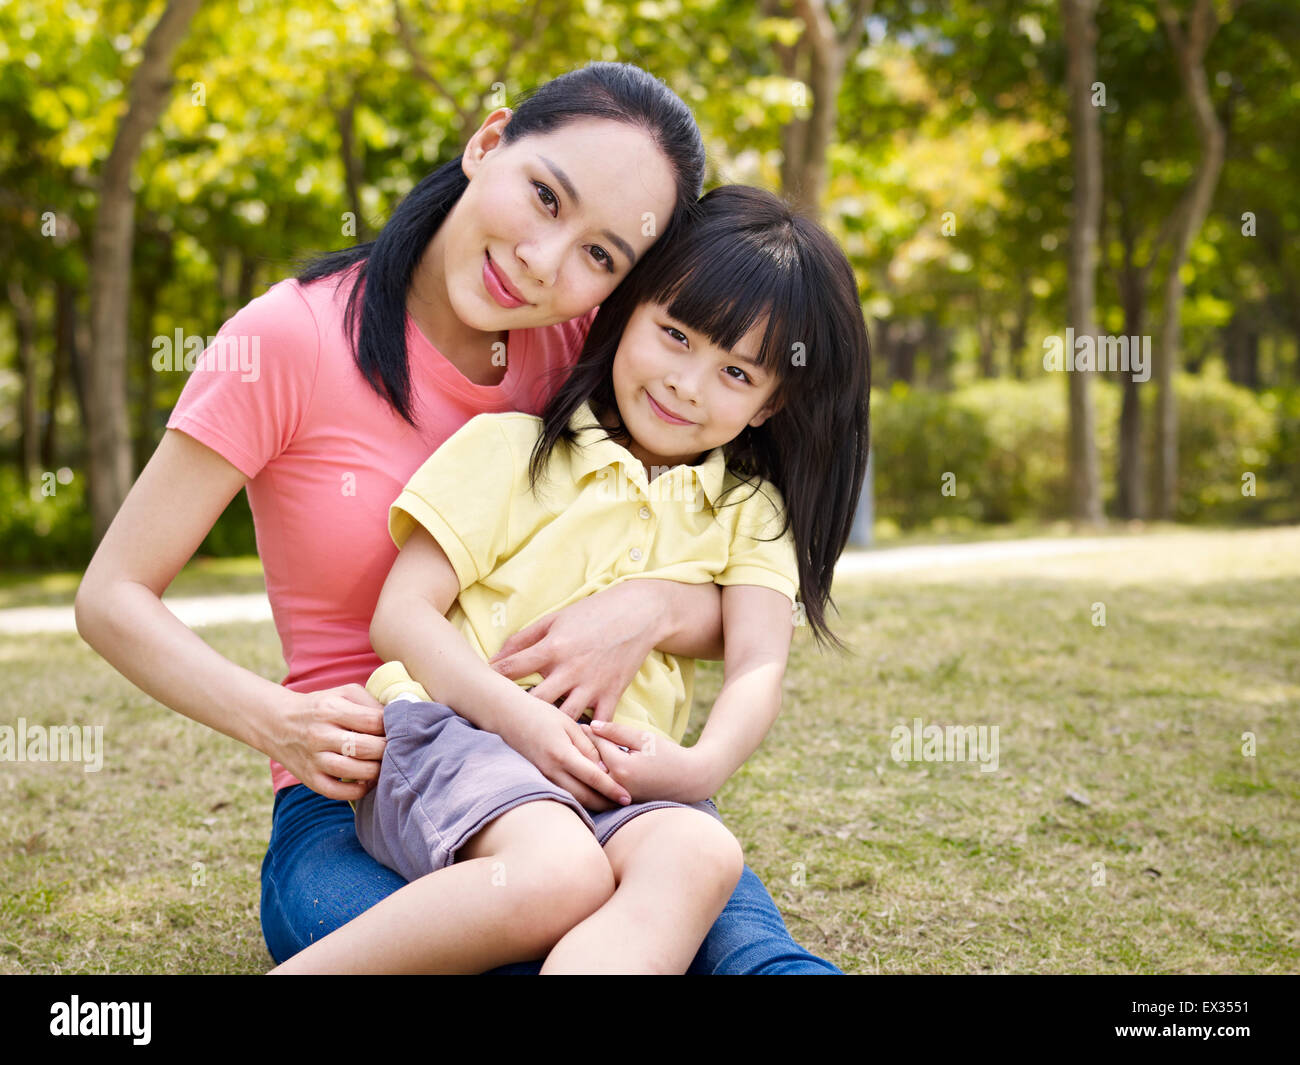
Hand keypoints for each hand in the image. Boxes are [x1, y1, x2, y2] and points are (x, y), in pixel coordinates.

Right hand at [274, 685, 386, 801]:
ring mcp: (314, 759)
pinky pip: (337, 792)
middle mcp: (321, 735)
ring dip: (376, 771)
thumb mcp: (343, 693)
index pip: (373, 721)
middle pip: (367, 748)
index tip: (397, 730)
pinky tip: (366, 782)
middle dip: (388, 750)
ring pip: (354, 771)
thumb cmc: (320, 707)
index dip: (391, 727)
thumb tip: (397, 718)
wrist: (277, 722)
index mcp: (331, 710)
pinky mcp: (309, 778)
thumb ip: (370, 703)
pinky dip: (357, 791)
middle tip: (395, 749)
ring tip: (383, 765)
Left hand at [488, 582, 665, 722]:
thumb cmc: (592, 614)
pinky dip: (586, 736)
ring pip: (563, 719)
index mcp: (553, 648)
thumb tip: (495, 659)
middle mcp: (570, 670)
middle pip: (534, 702)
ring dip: (550, 728)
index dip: (492, 680)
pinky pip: (597, 725)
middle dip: (517, 712)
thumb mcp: (554, 619)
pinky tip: (574, 742)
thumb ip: (523, 639)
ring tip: (536, 735)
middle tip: (504, 721)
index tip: (480, 691)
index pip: (511, 669)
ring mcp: (592, 685)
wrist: (638, 614)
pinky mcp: (612, 695)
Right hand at [496, 693, 631, 809]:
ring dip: (592, 803)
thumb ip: (587, 746)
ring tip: (610, 803)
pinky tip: (589, 795)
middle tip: (623, 804)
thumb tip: (604, 769)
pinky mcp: (539, 778)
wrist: (507, 716)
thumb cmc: (540, 714)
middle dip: (605, 803)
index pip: (593, 777)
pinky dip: (577, 798)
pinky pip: (562, 793)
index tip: (626, 797)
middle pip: (583, 796)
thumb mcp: (569, 724)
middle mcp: (552, 770)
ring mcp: (543, 776)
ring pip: (572, 798)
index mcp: (562, 754)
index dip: (611, 789)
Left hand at [585, 719, 713, 804]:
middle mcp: (617, 787)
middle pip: (590, 765)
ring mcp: (618, 799)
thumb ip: (616, 731)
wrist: (690, 780)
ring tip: (579, 750)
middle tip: (571, 736)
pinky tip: (593, 766)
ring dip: (587, 765)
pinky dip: (597, 778)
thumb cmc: (669, 755)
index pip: (597, 746)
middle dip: (582, 751)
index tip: (578, 724)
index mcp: (621, 768)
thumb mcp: (644, 738)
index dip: (588, 733)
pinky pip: (602, 789)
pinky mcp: (622, 805)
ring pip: (594, 779)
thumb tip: (592, 726)